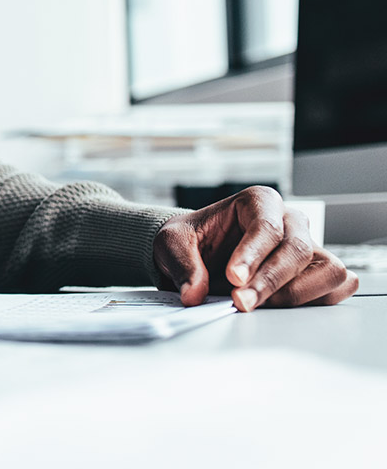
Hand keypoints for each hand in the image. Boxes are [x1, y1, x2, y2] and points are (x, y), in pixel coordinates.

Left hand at [153, 186, 357, 310]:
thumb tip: (194, 294)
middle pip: (299, 249)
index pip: (268, 226)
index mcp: (258, 202)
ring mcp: (307, 246)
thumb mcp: (172, 244)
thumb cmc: (190, 239)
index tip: (234, 279)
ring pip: (328, 269)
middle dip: (270, 281)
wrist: (196, 251)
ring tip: (259, 305)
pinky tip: (282, 306)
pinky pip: (337, 286)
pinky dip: (318, 300)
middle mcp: (289, 220)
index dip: (253, 255)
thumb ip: (183, 266)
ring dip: (296, 293)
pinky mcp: (315, 271)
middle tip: (240, 302)